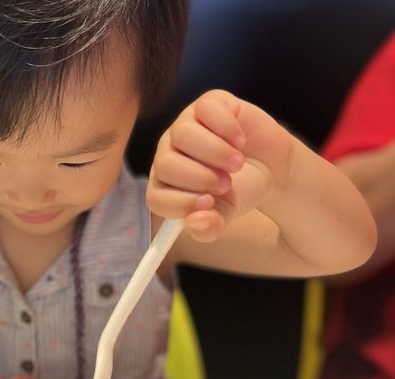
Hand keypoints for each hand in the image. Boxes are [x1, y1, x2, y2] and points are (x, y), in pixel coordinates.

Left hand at [146, 89, 293, 241]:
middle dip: (199, 178)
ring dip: (215, 153)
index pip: (156, 197)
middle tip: (225, 184)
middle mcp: (169, 153)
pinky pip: (206, 110)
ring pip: (183, 134)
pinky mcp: (208, 104)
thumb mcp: (226, 215)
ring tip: (235, 165)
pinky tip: (240, 141)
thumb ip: (209, 227)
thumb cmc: (240, 191)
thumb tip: (195, 223)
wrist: (271, 167)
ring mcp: (185, 126)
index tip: (208, 204)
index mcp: (166, 185)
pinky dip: (227, 128)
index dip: (179, 203)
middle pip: (165, 164)